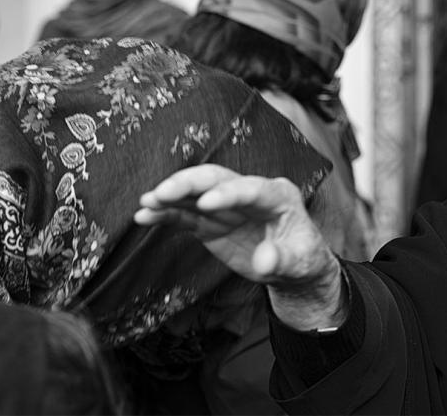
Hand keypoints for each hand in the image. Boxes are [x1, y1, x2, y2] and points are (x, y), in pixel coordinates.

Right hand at [135, 164, 344, 330]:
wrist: (293, 267)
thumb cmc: (302, 257)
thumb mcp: (300, 261)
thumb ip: (282, 259)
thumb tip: (265, 261)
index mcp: (278, 195)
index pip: (251, 188)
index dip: (228, 193)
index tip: (206, 203)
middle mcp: (249, 193)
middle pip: (216, 179)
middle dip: (188, 184)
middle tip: (162, 193)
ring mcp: (227, 206)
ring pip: (195, 193)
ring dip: (170, 196)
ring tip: (145, 203)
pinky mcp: (211, 220)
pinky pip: (185, 214)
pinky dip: (165, 214)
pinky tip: (145, 216)